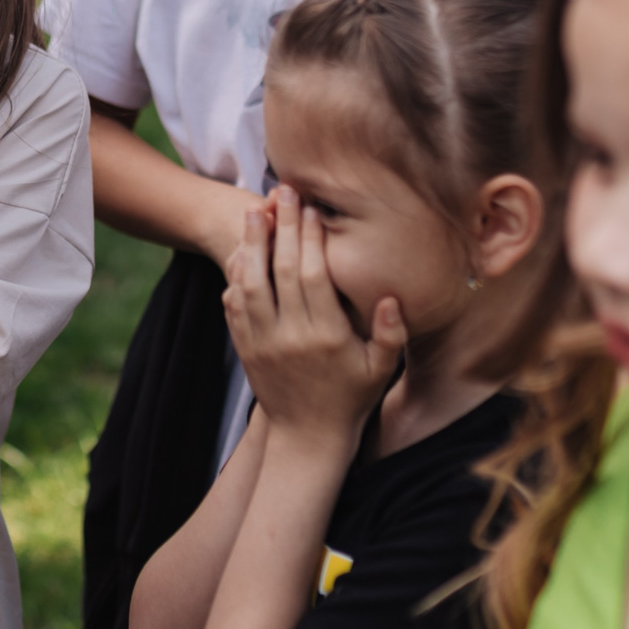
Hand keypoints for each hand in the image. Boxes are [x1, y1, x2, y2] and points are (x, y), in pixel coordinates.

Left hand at [223, 186, 405, 442]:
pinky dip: (236, 276)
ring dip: (251, 244)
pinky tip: (241, 251)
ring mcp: (262, 342)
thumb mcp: (380, 370)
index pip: (313, 277)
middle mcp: (290, 336)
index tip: (312, 209)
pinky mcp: (245, 348)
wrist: (305, 437)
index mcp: (326, 336)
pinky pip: (234, 306)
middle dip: (281, 227)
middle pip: (280, 271)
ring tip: (254, 211)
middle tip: (281, 192)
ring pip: (251, 284)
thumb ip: (391, 335)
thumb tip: (394, 298)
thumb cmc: (350, 398)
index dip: (309, 239)